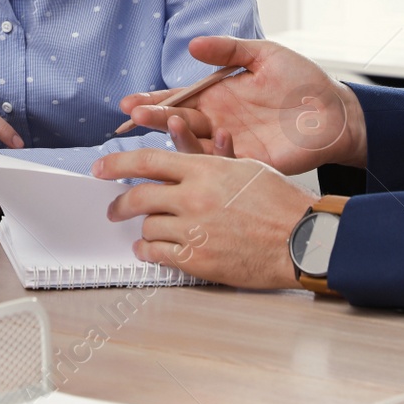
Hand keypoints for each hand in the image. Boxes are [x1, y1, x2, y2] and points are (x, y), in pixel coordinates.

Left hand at [93, 149, 311, 289]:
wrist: (302, 240)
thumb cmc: (280, 203)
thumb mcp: (244, 167)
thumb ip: (208, 157)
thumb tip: (179, 144)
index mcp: (204, 169)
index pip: (148, 160)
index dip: (118, 163)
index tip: (101, 168)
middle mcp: (194, 197)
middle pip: (138, 197)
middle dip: (119, 204)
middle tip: (114, 208)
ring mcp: (194, 229)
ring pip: (147, 227)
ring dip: (145, 230)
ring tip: (150, 232)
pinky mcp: (198, 259)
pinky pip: (157, 255)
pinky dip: (149, 253)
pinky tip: (151, 251)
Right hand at [122, 37, 365, 174]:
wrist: (336, 111)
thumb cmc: (302, 81)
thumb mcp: (264, 55)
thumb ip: (229, 50)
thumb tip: (193, 45)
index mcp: (216, 96)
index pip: (176, 99)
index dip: (152, 100)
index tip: (129, 102)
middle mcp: (218, 122)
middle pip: (177, 123)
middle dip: (155, 119)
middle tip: (137, 115)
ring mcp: (231, 145)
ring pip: (194, 146)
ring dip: (178, 136)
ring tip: (169, 123)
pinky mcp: (249, 163)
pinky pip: (224, 162)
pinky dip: (215, 153)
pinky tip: (216, 135)